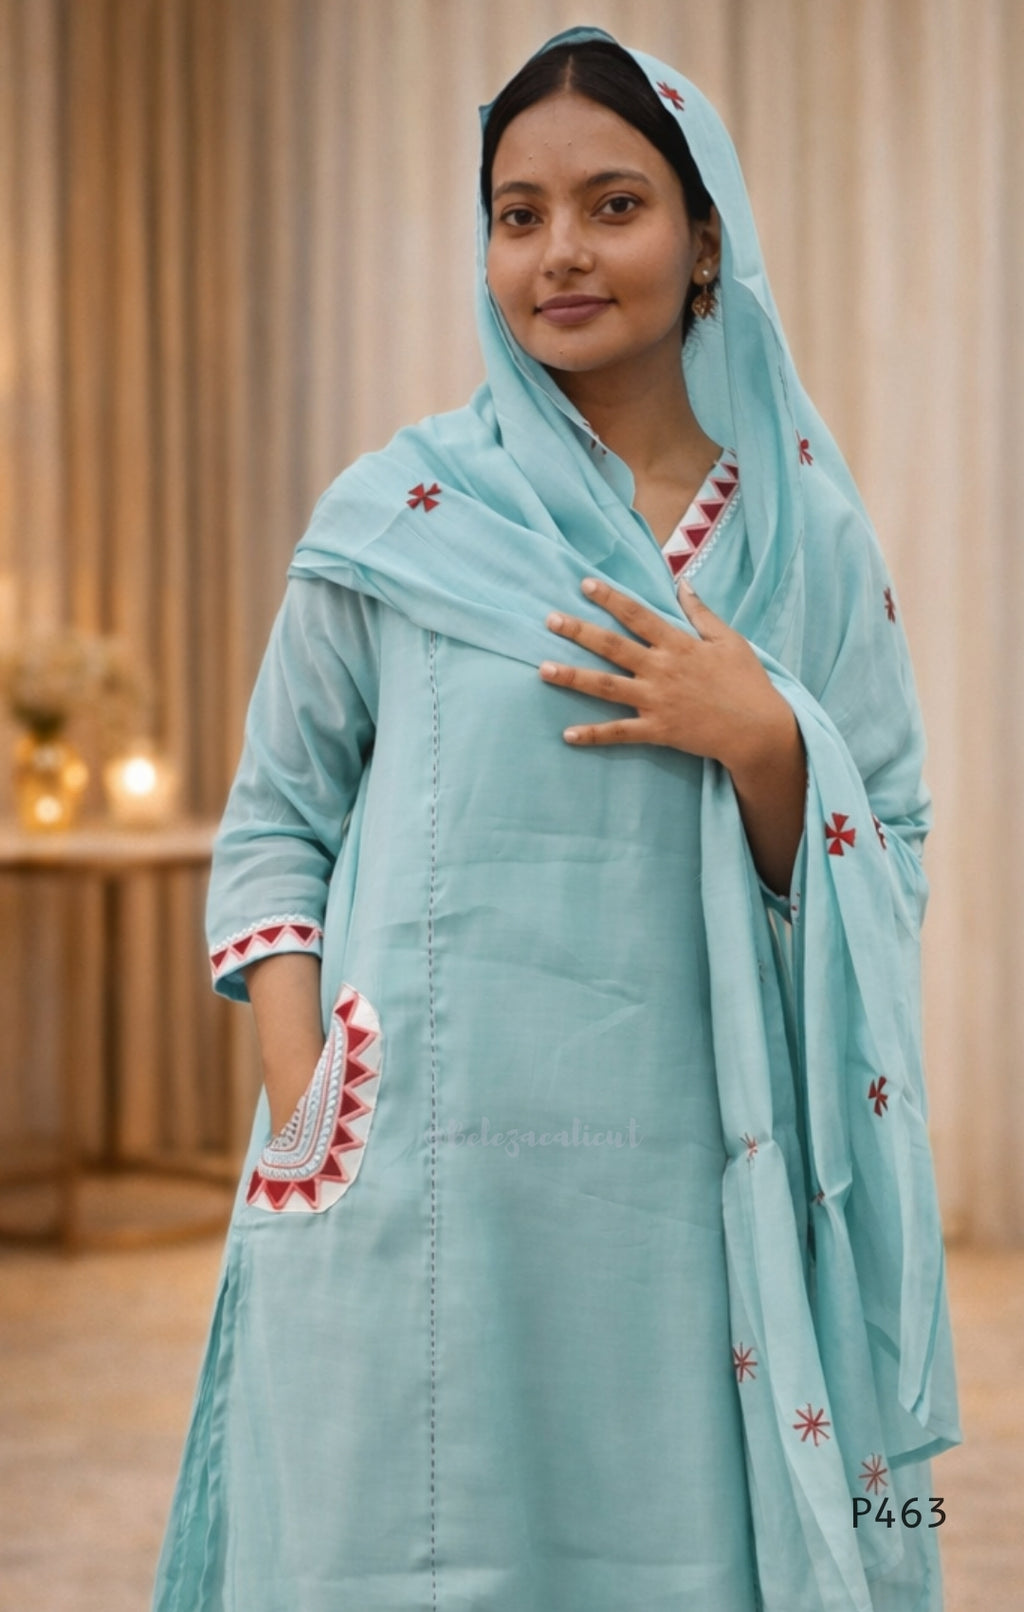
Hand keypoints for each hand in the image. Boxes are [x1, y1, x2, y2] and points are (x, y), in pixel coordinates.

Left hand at [539, 575, 792, 773]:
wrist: (758, 730)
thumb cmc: (747, 683)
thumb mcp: (729, 640)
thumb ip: (702, 613)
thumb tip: (683, 583)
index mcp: (679, 644)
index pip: (638, 615)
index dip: (610, 598)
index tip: (585, 584)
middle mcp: (662, 669)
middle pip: (612, 646)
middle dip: (579, 632)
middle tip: (550, 619)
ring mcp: (657, 701)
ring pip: (606, 687)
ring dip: (573, 677)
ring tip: (543, 670)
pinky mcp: (657, 730)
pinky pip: (620, 732)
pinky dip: (593, 735)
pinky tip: (567, 734)